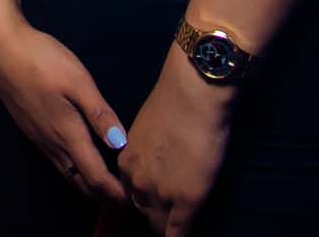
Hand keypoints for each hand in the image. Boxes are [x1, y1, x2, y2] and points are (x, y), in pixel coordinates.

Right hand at [0, 16, 127, 207]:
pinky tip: (83, 164)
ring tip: (109, 189)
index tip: (134, 200)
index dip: (115, 193)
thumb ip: (99, 114)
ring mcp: (40, 139)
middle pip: (81, 183)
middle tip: (127, 201)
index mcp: (67, 134)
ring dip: (89, 187)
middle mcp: (52, 144)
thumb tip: (121, 144)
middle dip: (104, 197)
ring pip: (68, 175)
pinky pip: (58, 164)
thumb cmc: (42, 61)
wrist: (1, 50)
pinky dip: (76, 173)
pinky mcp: (32, 131)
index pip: (95, 177)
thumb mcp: (78, 81)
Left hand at [119, 49, 233, 235]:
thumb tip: (158, 161)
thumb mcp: (147, 131)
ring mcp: (160, 193)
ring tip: (183, 217)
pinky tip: (182, 236)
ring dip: (170, 222)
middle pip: (142, 210)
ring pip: (159, 224)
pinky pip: (178, 233)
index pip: (130, 193)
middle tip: (174, 208)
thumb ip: (146, 152)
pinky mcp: (186, 201)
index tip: (158, 198)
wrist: (192, 95)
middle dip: (156, 212)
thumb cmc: (174, 103)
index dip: (146, 197)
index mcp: (126, 162)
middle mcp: (136, 181)